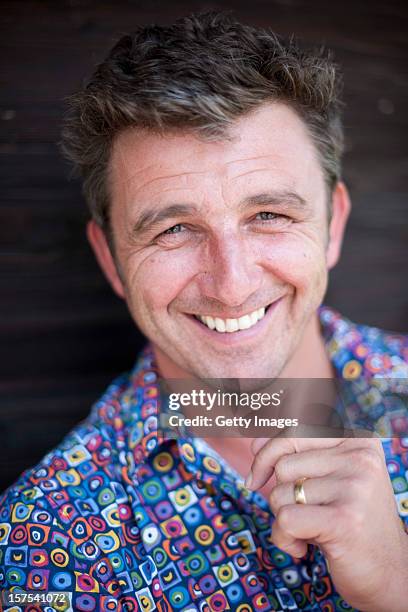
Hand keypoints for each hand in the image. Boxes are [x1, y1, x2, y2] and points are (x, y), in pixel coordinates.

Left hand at [246, 428, 407, 610]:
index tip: (257, 477)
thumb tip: (253, 443)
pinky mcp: (344, 520)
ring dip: (284, 519)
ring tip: (313, 530)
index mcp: (358, 440)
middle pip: (283, 465)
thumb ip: (294, 456)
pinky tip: (304, 548)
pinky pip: (285, 519)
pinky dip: (284, 538)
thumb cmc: (350, 522)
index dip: (267, 455)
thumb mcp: (327, 480)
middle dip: (281, 494)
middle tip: (305, 514)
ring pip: (280, 493)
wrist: (389, 574)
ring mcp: (355, 488)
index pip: (293, 433)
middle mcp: (360, 458)